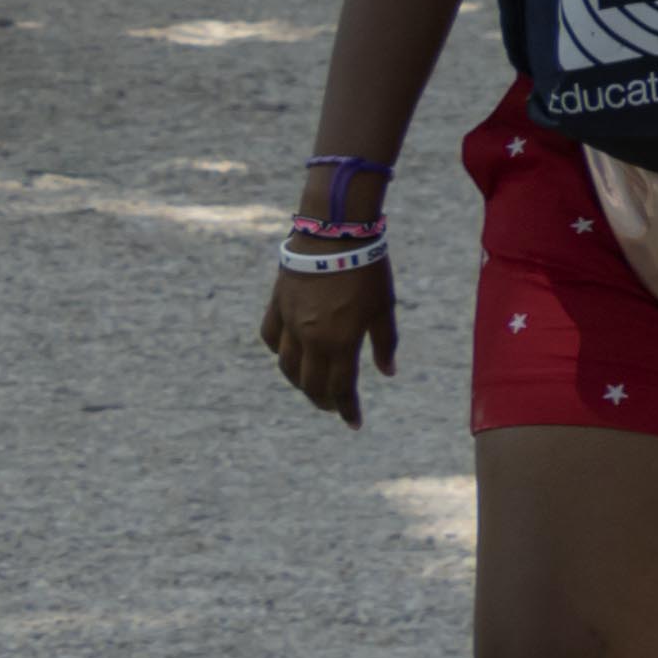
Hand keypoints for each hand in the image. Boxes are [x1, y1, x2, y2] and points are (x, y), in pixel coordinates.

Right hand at [256, 244, 396, 425]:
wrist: (334, 234)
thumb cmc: (368, 269)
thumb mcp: (384, 308)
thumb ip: (384, 343)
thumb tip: (387, 372)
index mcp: (339, 342)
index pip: (341, 388)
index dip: (347, 409)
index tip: (354, 423)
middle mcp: (309, 338)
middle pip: (310, 383)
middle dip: (323, 400)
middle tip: (334, 407)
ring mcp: (289, 322)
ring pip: (286, 366)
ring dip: (299, 382)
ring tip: (312, 387)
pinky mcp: (277, 305)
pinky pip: (269, 338)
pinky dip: (278, 352)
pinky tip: (289, 354)